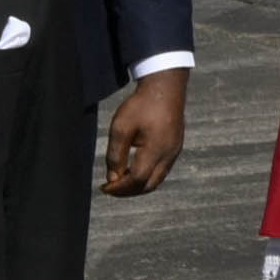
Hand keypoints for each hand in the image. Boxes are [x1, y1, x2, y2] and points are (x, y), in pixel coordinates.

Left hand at [97, 65, 188, 197]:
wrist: (166, 88)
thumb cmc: (142, 105)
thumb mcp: (121, 127)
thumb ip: (115, 154)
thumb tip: (112, 177)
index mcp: (156, 149)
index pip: (137, 179)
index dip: (120, 188)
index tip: (104, 187)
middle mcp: (169, 154)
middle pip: (149, 185)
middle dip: (128, 191)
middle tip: (110, 189)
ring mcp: (174, 152)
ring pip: (157, 180)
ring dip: (138, 185)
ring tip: (120, 181)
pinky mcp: (175, 147)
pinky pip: (162, 170)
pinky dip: (147, 176)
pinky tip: (134, 169)